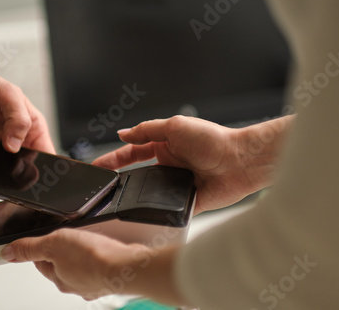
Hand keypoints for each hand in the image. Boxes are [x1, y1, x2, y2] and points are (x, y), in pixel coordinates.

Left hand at [0, 228, 182, 303]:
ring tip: (88, 240)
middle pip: (61, 265)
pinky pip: (100, 265)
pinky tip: (104, 248)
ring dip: (83, 253)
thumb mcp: (52, 244)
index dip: (42, 247)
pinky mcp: (110, 276)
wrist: (126, 265)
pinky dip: (100, 256)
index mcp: (58, 279)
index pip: (41, 263)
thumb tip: (7, 253)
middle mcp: (75, 285)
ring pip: (81, 266)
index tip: (48, 238)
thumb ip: (29, 248)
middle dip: (64, 251)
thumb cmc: (92, 258)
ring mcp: (94, 282)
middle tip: (71, 236)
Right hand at [93, 116, 292, 214]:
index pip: (132, 152)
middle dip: (118, 179)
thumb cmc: (213, 139)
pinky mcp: (187, 201)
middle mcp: (169, 165)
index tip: (98, 165)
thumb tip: (122, 133)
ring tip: (117, 198)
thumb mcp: (174, 126)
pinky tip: (143, 211)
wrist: (240, 161)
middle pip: (137, 173)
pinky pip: (167, 207)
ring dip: (135, 194)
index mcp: (165, 145)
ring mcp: (177, 183)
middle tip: (100, 185)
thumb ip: (147, 130)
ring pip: (149, 192)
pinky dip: (156, 209)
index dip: (114, 158)